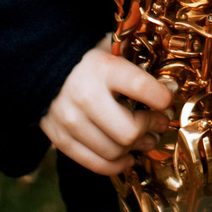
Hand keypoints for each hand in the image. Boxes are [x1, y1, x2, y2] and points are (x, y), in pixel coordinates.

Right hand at [40, 40, 173, 175]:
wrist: (40, 66)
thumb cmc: (87, 58)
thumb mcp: (111, 47)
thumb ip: (138, 61)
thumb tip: (171, 87)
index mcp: (102, 68)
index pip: (142, 88)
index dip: (162, 98)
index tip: (167, 100)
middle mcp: (84, 96)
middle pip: (129, 131)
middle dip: (152, 129)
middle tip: (160, 124)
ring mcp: (69, 120)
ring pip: (115, 151)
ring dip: (137, 148)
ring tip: (146, 139)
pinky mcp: (59, 138)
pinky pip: (94, 163)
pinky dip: (116, 165)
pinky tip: (127, 157)